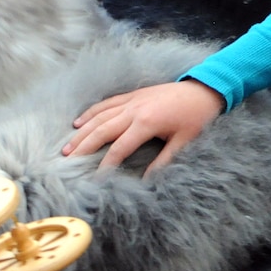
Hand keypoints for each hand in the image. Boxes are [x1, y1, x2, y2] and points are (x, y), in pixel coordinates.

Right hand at [64, 79, 224, 175]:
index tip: (95, 179)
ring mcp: (131, 100)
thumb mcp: (184, 142)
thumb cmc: (196, 117)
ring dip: (82, 132)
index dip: (106, 165)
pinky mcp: (133, 95)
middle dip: (83, 147)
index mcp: (146, 123)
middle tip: (66, 162)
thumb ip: (164, 162)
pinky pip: (106, 103)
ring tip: (67, 147)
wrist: (204, 88)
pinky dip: (91, 113)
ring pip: (99, 116)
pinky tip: (79, 123)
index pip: (119, 148)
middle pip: (102, 130)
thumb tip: (147, 181)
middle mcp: (134, 110)